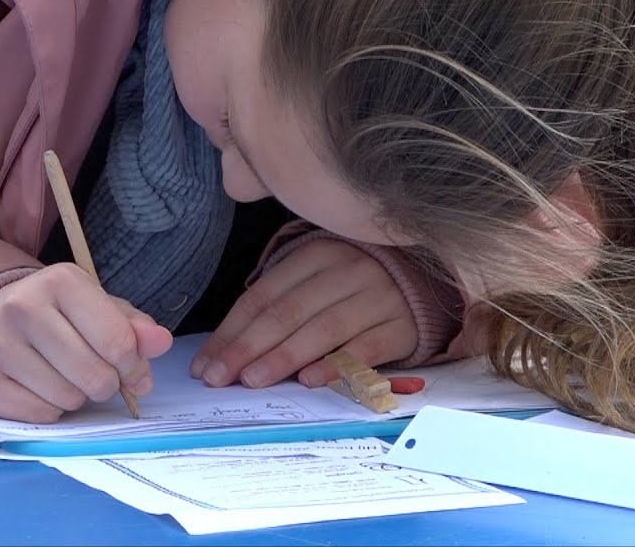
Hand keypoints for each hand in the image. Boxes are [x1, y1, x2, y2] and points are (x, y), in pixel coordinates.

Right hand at [0, 263, 172, 422]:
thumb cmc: (56, 316)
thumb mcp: (98, 310)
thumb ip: (135, 327)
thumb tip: (161, 342)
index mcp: (60, 281)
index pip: (117, 342)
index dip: (134, 366)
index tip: (131, 369)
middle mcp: (21, 306)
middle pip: (95, 376)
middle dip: (107, 385)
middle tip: (96, 375)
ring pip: (67, 400)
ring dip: (76, 398)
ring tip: (64, 376)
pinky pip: (39, 416)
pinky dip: (49, 410)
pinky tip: (39, 388)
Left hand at [189, 240, 416, 389]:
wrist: (429, 278)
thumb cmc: (357, 285)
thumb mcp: (319, 278)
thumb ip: (281, 303)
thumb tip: (228, 350)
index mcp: (317, 253)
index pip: (264, 295)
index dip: (232, 331)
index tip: (205, 363)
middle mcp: (347, 270)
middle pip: (288, 311)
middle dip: (248, 347)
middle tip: (219, 378)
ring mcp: (377, 297)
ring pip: (323, 328)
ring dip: (284, 356)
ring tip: (253, 381)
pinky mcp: (402, 326)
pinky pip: (366, 348)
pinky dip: (337, 364)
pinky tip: (310, 379)